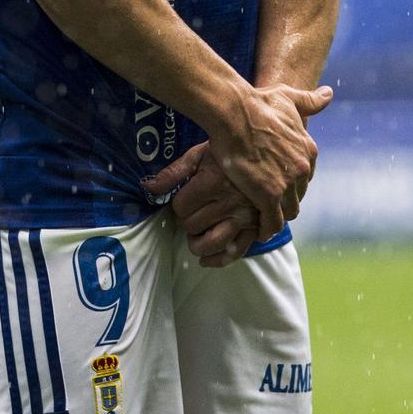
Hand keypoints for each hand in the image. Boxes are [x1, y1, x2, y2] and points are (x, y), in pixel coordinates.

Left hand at [144, 143, 257, 267]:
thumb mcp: (199, 154)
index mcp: (212, 181)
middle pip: (193, 225)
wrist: (264, 153)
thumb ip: (174, 172)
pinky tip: (206, 259)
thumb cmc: (227, 153)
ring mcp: (243, 217)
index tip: (183, 200)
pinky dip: (218, 260)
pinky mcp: (255, 228)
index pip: (181, 206)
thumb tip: (148, 188)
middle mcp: (228, 202)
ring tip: (195, 236)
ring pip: (211, 243)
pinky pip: (236, 252)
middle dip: (186, 222)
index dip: (177, 205)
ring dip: (197, 244)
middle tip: (190, 214)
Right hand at [199, 83, 330, 244]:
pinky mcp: (269, 195)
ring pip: (288, 212)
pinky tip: (257, 230)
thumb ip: (310, 100)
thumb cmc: (257, 103)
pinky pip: (272, 222)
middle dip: (286, 200)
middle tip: (268, 204)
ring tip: (262, 219)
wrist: (235, 113)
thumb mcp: (288, 98)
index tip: (279, 185)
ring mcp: (287, 183)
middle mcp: (302, 168)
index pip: (305, 176)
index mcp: (307, 149)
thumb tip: (329, 93)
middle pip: (298, 195)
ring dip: (277, 216)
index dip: (292, 182)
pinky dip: (266, 229)